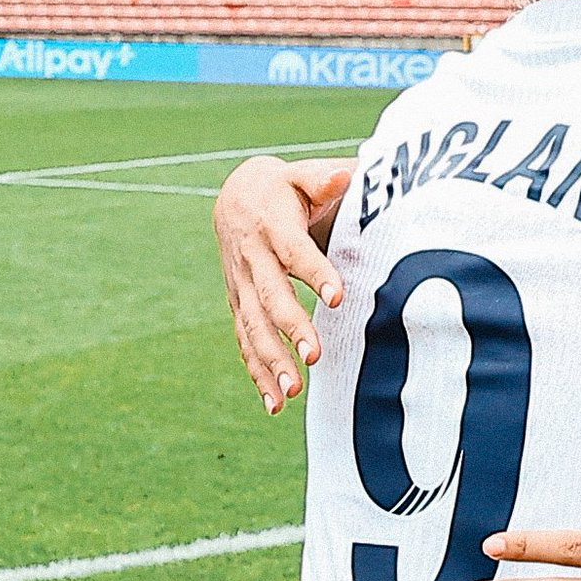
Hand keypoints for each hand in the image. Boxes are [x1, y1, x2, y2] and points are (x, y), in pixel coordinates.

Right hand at [214, 156, 350, 413]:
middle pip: (270, 298)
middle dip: (291, 329)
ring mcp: (242, 287)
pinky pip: (246, 343)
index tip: (338, 297)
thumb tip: (345, 175)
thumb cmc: (282, 188)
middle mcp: (253, 261)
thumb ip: (322, 177)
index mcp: (273, 227)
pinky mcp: (240, 306)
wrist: (235, 197)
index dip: (315, 273)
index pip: (295, 252)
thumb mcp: (299, 175)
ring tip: (292, 392)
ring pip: (254, 328)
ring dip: (272, 362)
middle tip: (315, 357)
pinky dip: (258, 374)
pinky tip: (275, 405)